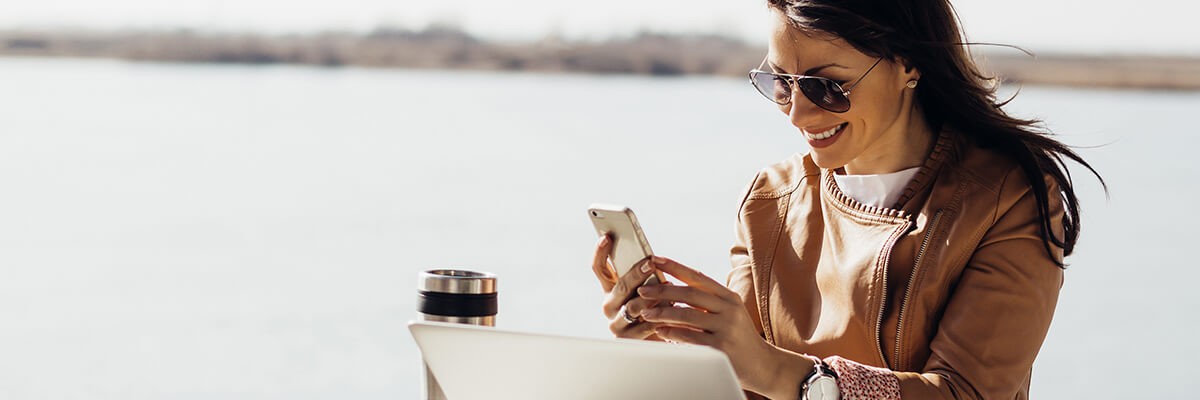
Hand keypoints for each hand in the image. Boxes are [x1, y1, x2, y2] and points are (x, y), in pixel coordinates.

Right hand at [590, 234, 669, 340]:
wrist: (660, 341)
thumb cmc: (656, 307)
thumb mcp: (648, 288)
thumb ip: (645, 275)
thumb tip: (651, 259)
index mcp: (610, 289)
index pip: (599, 268)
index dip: (600, 252)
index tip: (606, 236)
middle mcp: (608, 306)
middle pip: (620, 286)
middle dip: (635, 274)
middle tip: (649, 264)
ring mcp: (616, 324)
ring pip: (633, 306)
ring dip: (652, 296)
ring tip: (668, 286)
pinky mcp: (627, 340)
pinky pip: (645, 325)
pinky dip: (660, 315)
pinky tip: (673, 307)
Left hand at [635, 255, 785, 394]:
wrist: (762, 363)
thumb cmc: (738, 336)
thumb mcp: (728, 312)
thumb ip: (706, 301)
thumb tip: (673, 287)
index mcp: (729, 297)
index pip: (698, 277)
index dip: (675, 267)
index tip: (655, 259)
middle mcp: (729, 309)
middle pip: (690, 294)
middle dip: (663, 291)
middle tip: (643, 291)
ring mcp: (726, 328)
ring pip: (687, 315)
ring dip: (663, 313)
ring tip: (646, 313)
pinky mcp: (720, 347)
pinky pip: (689, 337)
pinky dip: (672, 333)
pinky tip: (660, 331)